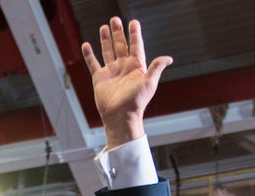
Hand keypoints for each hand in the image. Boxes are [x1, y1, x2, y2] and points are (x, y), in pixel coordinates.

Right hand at [80, 17, 172, 147]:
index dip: (135, 34)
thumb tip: (168, 58)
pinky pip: (93, 64)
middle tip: (115, 20)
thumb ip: (157, 68)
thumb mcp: (149, 83)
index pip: (136, 46)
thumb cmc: (136, 102)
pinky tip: (86, 45)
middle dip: (118, 32)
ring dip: (106, 39)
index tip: (133, 22)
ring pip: (108, 51)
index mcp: (136, 67)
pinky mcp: (100, 79)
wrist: (120, 117)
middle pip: (121, 45)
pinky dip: (89, 55)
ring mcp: (111, 72)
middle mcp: (124, 68)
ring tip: (104, 27)